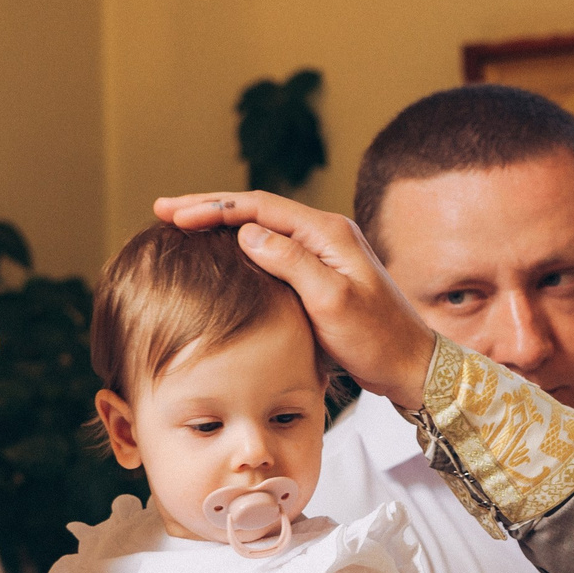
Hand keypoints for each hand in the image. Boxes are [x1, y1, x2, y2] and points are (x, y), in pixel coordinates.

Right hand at [153, 192, 437, 407]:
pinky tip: (220, 254)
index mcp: (327, 232)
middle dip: (208, 208)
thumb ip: (291, 263)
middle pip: (256, 210)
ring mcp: (324, 253)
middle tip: (163, 210)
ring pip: (262, 228)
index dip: (213, 208)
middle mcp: (326, 234)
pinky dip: (240, 246)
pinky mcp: (322, 273)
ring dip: (221, 224)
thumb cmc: (376, 338)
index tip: (173, 214)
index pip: (258, 207)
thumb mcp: (332, 302)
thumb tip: (247, 233)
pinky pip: (272, 249)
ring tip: (181, 224)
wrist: (410, 364)